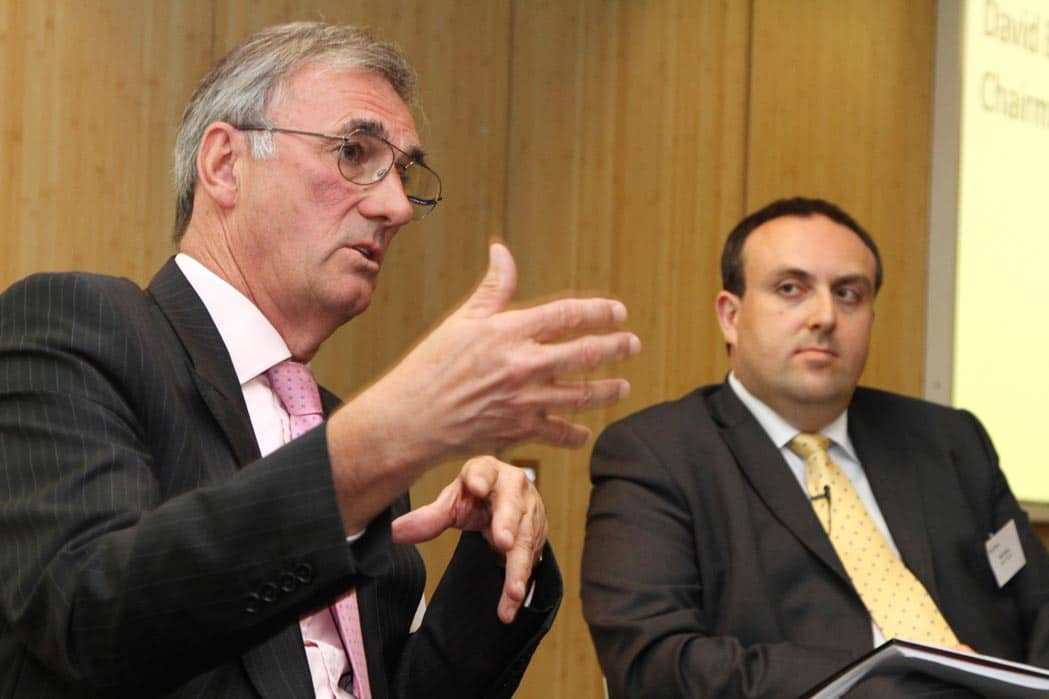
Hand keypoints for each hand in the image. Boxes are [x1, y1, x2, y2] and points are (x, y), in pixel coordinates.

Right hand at [346, 242, 640, 463]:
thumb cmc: (431, 366)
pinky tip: (585, 431)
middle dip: (617, 348)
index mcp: (509, 331)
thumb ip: (493, 288)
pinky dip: (576, 434)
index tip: (618, 313)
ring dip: (609, 391)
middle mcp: (523, 364)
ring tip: (624, 387)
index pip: (569, 314)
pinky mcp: (519, 431)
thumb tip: (502, 251)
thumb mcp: (461, 321)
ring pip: (583, 395)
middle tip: (632, 344)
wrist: (410, 418)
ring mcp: (524, 400)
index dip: (601, 312)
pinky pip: (560, 434)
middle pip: (586, 353)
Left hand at [391, 456, 546, 623]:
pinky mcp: (537, 535)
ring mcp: (531, 512)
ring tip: (512, 592)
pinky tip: (510, 605)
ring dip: (518, 568)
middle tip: (504, 544)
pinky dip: (520, 584)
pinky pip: (529, 561)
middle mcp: (514, 488)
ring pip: (524, 540)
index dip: (480, 477)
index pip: (484, 469)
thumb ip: (429, 517)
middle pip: (511, 507)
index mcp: (488, 471)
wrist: (508, 502)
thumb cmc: (476, 497)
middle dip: (508, 525)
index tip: (476, 486)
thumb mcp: (452, 502)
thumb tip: (394, 532)